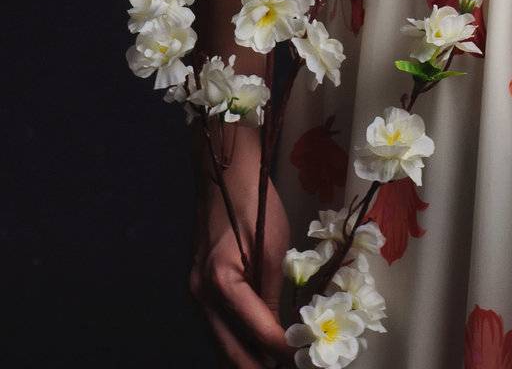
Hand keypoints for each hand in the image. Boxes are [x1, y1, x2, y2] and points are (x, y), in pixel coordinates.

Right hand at [189, 130, 293, 367]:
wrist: (224, 173)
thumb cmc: (253, 203)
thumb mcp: (273, 248)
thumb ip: (274, 293)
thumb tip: (283, 331)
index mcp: (221, 283)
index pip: (258, 332)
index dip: (284, 351)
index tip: (305, 359)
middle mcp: (201, 295)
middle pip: (230, 353)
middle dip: (260, 367)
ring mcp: (195, 293)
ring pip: (221, 345)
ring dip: (248, 359)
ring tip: (277, 363)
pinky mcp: (198, 287)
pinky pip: (217, 327)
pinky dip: (237, 342)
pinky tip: (257, 347)